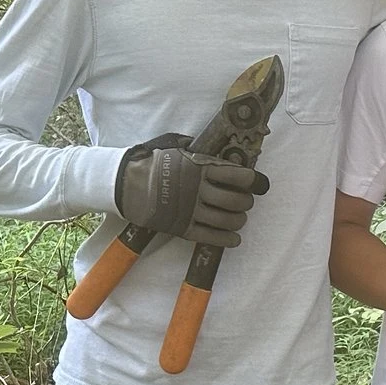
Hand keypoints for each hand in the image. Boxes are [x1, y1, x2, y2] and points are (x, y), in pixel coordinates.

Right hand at [115, 134, 269, 246]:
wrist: (123, 184)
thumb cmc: (150, 161)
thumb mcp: (173, 145)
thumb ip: (195, 146)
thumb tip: (213, 146)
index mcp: (200, 167)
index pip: (239, 175)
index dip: (255, 181)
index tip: (261, 184)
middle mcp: (199, 190)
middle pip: (238, 200)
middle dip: (247, 202)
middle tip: (246, 201)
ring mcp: (191, 211)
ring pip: (229, 221)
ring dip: (239, 220)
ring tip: (239, 218)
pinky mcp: (182, 228)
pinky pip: (212, 237)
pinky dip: (228, 239)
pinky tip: (234, 238)